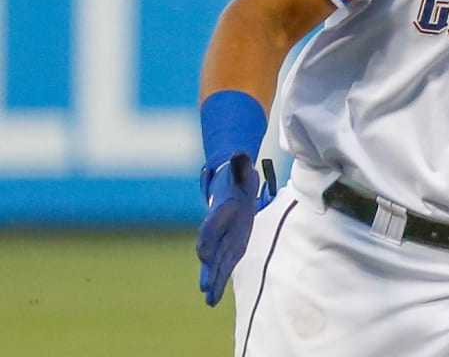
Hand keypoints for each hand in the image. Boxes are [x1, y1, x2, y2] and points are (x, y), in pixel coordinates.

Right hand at [196, 154, 259, 306]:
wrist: (233, 185)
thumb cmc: (238, 176)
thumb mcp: (241, 169)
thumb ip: (240, 164)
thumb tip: (238, 154)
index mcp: (220, 211)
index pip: (209, 227)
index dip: (206, 239)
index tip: (202, 254)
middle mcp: (217, 229)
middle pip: (210, 251)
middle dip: (208, 268)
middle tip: (204, 286)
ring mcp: (222, 239)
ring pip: (215, 263)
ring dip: (212, 281)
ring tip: (208, 300)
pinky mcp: (231, 246)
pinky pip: (223, 266)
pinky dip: (218, 281)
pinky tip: (212, 300)